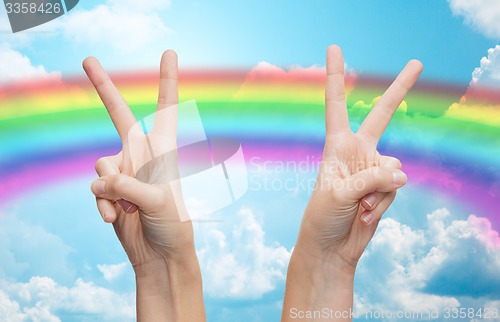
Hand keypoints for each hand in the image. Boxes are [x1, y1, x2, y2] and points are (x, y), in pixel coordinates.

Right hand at [84, 50, 192, 264]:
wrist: (159, 255)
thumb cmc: (172, 225)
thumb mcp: (158, 201)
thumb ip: (127, 184)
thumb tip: (98, 180)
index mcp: (164, 149)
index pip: (166, 108)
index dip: (167, 81)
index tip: (170, 54)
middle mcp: (142, 154)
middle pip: (117, 114)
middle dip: (102, 86)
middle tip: (87, 58)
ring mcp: (124, 171)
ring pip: (100, 165)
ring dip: (111, 189)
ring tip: (129, 207)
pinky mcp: (109, 190)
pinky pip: (94, 189)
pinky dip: (103, 205)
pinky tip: (116, 218)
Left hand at [297, 45, 422, 269]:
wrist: (330, 247)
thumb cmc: (322, 217)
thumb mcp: (339, 194)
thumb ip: (371, 179)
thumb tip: (401, 172)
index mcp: (336, 145)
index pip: (337, 104)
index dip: (336, 76)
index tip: (334, 49)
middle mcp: (357, 151)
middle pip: (382, 115)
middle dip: (399, 90)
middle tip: (417, 63)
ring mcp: (372, 169)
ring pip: (394, 168)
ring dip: (379, 191)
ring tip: (358, 207)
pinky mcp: (383, 187)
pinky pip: (396, 187)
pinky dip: (383, 203)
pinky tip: (365, 214)